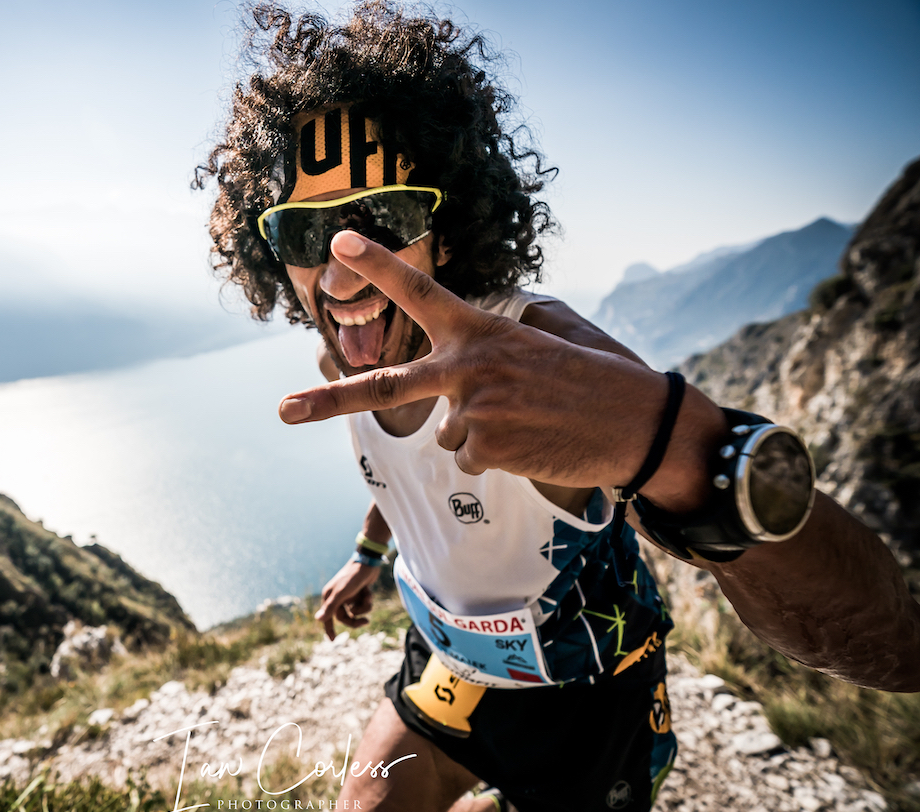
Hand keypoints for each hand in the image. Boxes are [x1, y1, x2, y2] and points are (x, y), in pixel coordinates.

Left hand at [278, 231, 723, 505]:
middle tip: (281, 410)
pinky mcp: (484, 450)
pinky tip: (532, 443)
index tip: (338, 243)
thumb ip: (495, 344)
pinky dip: (497, 457)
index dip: (377, 266)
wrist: (638, 424)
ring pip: (447, 434)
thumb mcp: (548, 339)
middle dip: (327, 401)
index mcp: (481, 330)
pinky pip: (470, 459)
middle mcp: (466, 367)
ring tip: (529, 422)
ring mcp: (471, 411)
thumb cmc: (596, 378)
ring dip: (481, 434)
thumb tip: (458, 383)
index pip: (420, 292)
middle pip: (381, 387)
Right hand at [315, 559, 378, 639]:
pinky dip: (367, 600)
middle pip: (345, 617)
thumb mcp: (341, 593)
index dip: (329, 630)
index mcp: (329, 597)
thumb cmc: (352, 577)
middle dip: (356, 619)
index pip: (327, 618)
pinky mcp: (357, 594)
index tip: (333, 641)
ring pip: (356, 611)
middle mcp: (337, 597)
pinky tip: (368, 590)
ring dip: (364, 606)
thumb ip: (330, 607)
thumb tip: (317, 620)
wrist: (367, 563)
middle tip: (366, 622)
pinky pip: (362, 605)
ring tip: (367, 596)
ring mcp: (348, 596)